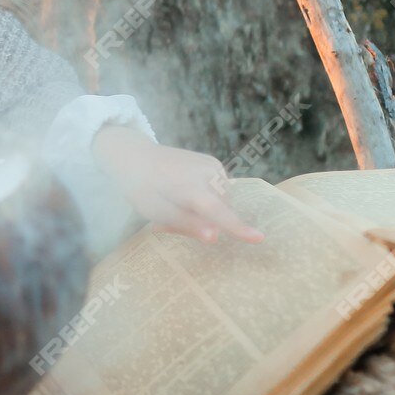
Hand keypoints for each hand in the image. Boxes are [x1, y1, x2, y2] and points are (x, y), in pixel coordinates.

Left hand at [90, 124, 264, 244]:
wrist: (135, 155)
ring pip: (221, 201)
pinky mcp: (214, 163)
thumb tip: (215, 237)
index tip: (259, 238)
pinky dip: (207, 198)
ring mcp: (213, 165)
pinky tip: (186, 195)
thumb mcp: (157, 211)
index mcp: (190, 186)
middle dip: (203, 223)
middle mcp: (207, 173)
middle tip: (170, 225)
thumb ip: (187, 224)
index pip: (218, 211)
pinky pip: (219, 190)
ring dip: (205, 211)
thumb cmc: (141, 187)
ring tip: (175, 207)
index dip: (238, 227)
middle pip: (219, 211)